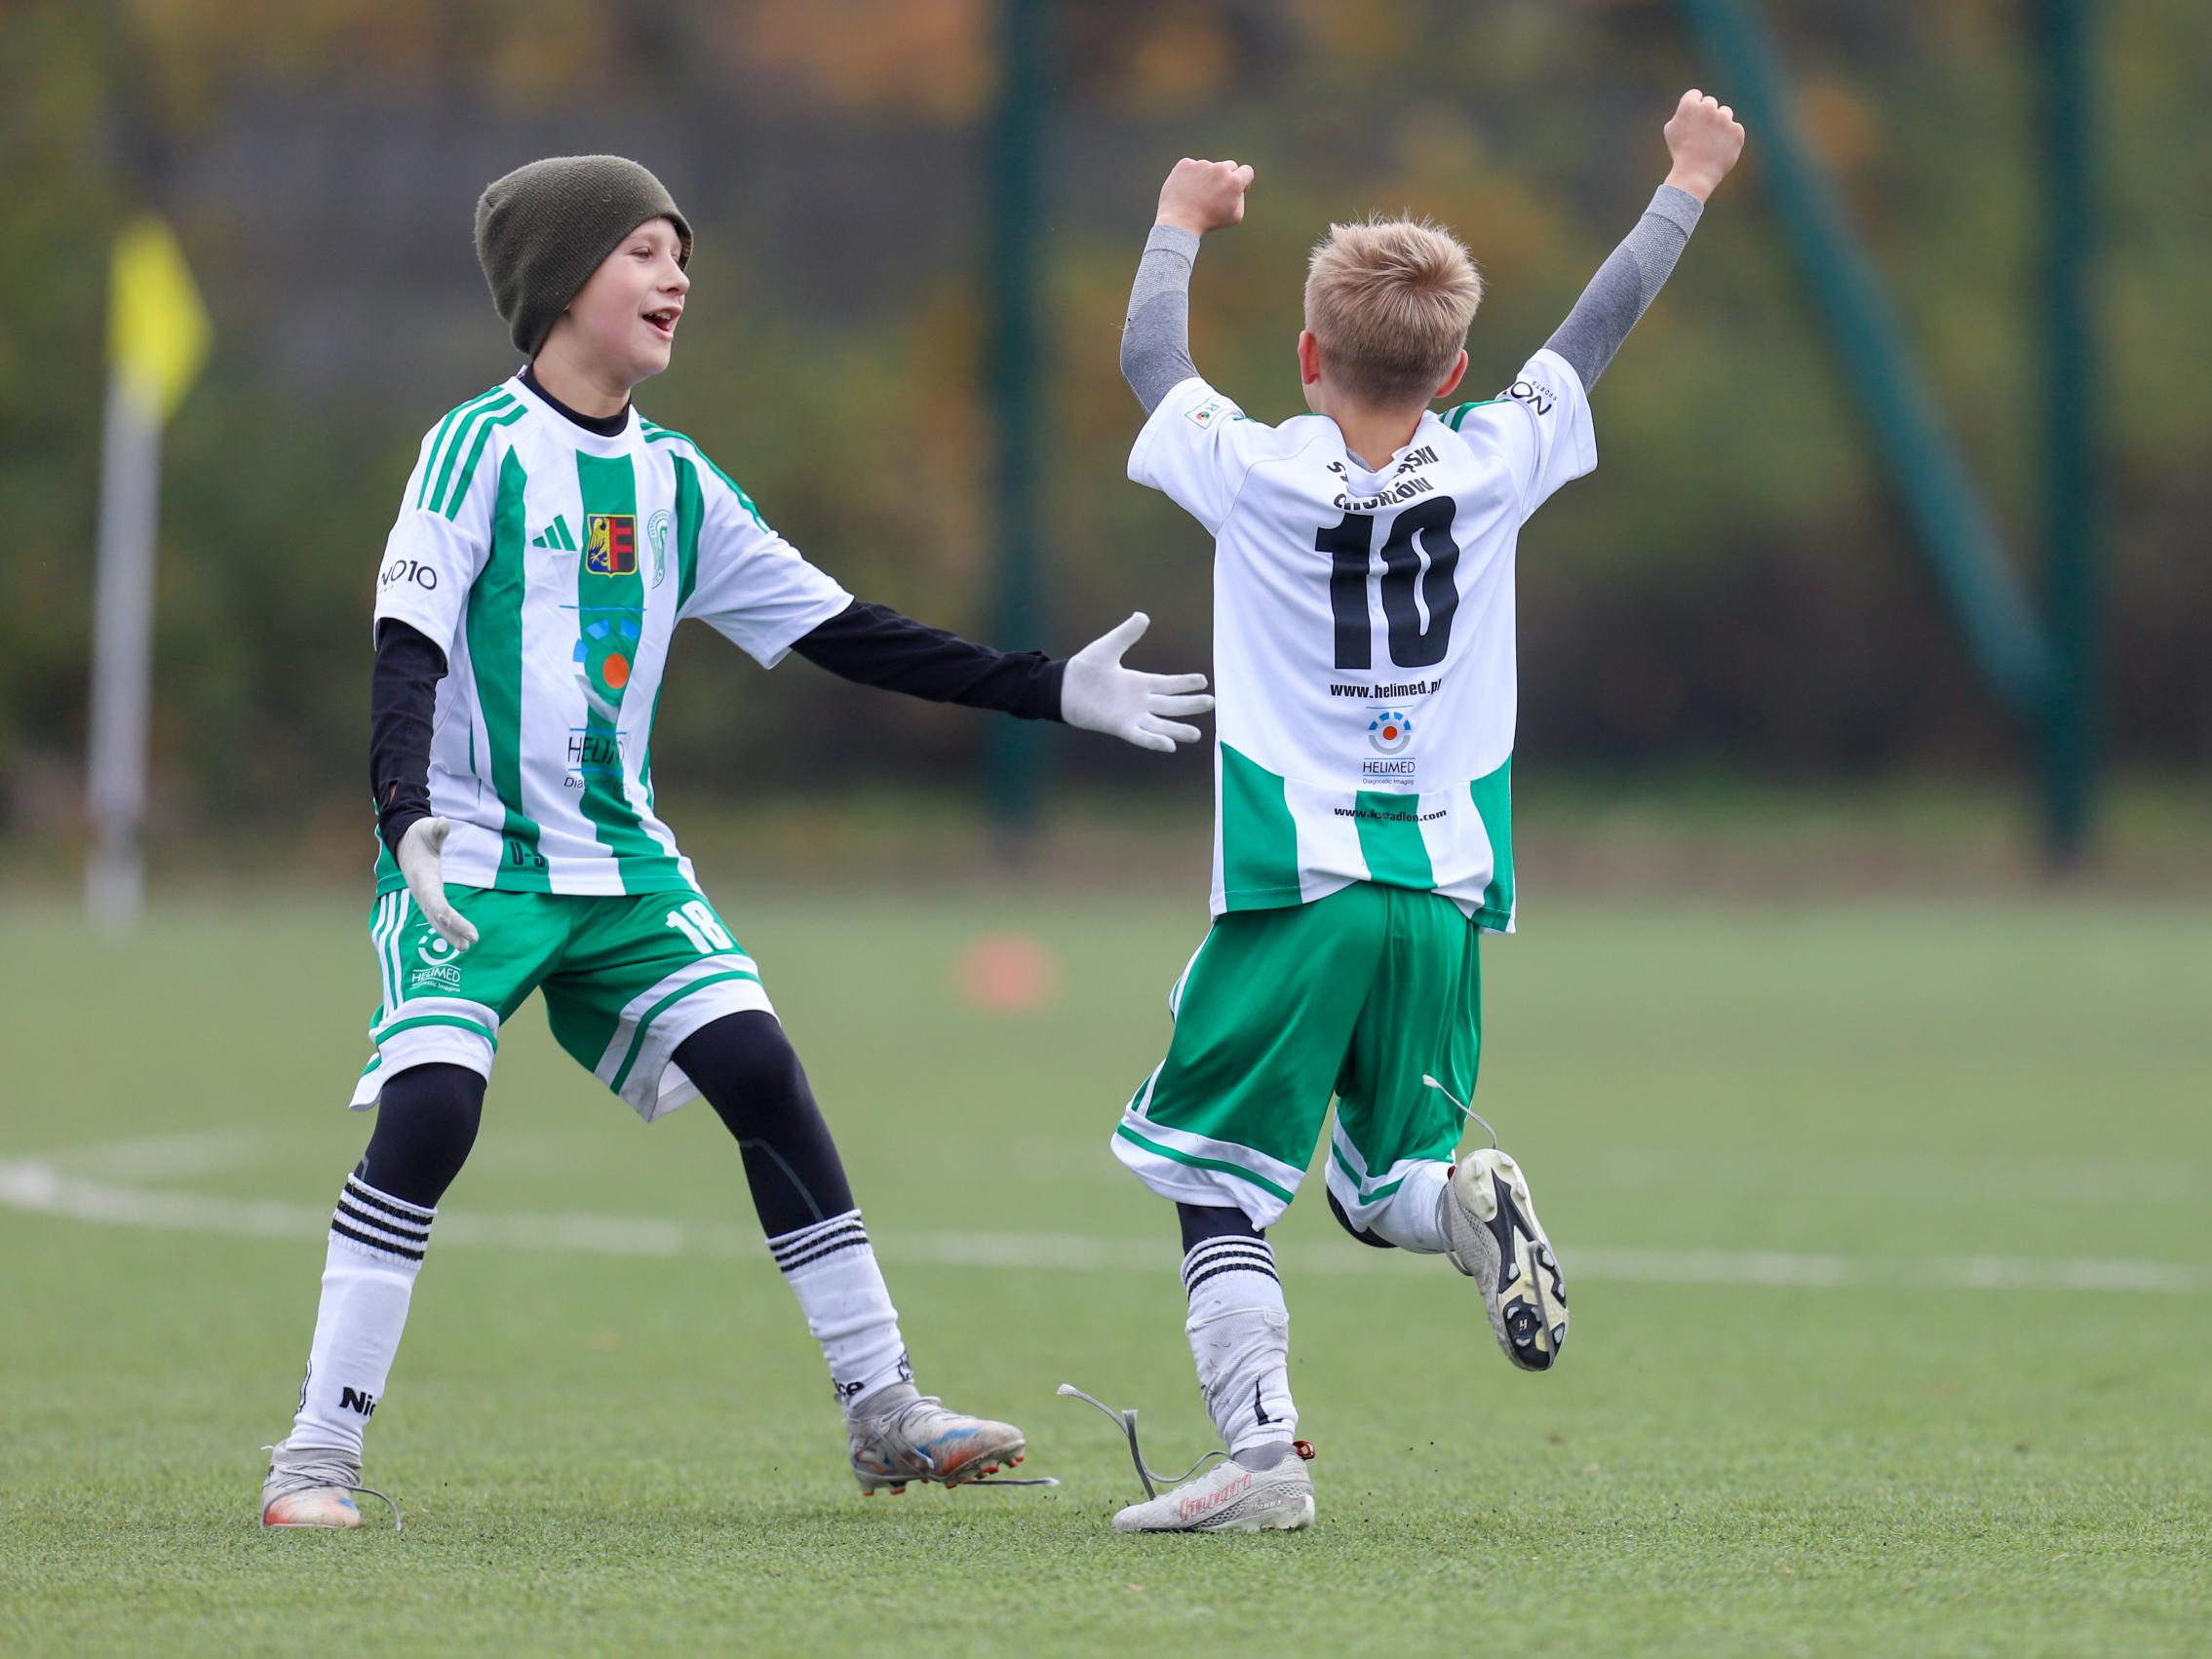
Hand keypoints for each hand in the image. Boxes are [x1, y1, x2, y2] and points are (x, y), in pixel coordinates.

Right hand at [396, 816, 478, 951]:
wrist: (405, 841)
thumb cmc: (420, 834)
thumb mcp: (427, 828)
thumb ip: (436, 828)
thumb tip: (443, 822)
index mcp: (422, 877)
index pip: (434, 900)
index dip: (444, 912)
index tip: (452, 920)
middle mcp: (421, 891)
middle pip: (436, 916)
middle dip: (452, 929)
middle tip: (471, 941)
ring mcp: (423, 897)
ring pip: (436, 921)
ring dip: (450, 934)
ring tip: (467, 947)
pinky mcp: (428, 899)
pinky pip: (438, 917)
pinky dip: (448, 929)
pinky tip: (461, 940)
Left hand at [1062, 613, 1213, 753]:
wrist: (1062, 688)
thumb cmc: (1084, 669)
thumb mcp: (1108, 647)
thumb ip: (1126, 634)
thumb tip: (1143, 616)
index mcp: (1139, 683)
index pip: (1168, 684)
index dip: (1185, 683)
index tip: (1204, 681)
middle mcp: (1139, 701)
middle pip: (1171, 704)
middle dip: (1191, 704)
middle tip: (1211, 703)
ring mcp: (1131, 715)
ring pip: (1161, 724)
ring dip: (1178, 730)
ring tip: (1197, 735)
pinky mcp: (1119, 726)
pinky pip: (1141, 736)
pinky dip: (1155, 741)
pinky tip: (1170, 746)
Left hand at [1157, 157, 1253, 236]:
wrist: (1179, 222)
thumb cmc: (1208, 222)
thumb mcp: (1235, 216)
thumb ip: (1241, 197)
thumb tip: (1238, 185)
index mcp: (1234, 182)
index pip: (1247, 171)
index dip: (1242, 180)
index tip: (1234, 189)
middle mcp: (1219, 169)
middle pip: (1229, 166)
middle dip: (1224, 178)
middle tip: (1214, 195)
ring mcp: (1201, 164)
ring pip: (1208, 167)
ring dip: (1205, 178)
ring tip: (1196, 197)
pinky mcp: (1185, 164)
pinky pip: (1192, 167)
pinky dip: (1190, 177)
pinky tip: (1186, 191)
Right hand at [1662, 89, 1745, 201]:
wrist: (1694, 175)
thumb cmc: (1680, 153)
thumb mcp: (1672, 130)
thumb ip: (1682, 113)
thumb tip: (1694, 105)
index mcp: (1689, 106)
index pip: (1695, 95)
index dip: (1693, 107)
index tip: (1692, 121)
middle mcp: (1708, 108)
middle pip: (1710, 103)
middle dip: (1706, 116)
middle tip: (1700, 134)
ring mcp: (1724, 119)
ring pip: (1725, 113)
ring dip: (1719, 123)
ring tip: (1710, 142)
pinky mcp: (1737, 131)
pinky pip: (1734, 128)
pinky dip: (1728, 138)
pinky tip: (1719, 149)